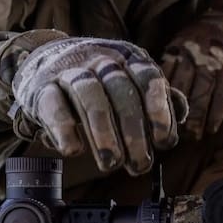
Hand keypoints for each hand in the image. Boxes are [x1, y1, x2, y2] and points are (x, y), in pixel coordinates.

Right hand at [9, 37, 187, 174]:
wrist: (45, 62)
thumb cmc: (97, 80)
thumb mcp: (129, 81)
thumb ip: (155, 97)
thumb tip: (181, 113)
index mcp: (127, 57)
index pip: (148, 78)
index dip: (159, 110)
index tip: (164, 142)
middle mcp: (100, 59)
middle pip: (120, 91)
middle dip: (133, 132)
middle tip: (139, 165)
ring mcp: (69, 70)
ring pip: (89, 95)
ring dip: (103, 133)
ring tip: (112, 164)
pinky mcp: (41, 87)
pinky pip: (53, 105)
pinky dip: (64, 128)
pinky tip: (74, 150)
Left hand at [159, 0, 222, 140]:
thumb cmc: (202, 35)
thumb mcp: (180, 42)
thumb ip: (168, 64)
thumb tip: (149, 91)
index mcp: (177, 50)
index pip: (164, 79)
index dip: (158, 100)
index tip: (153, 119)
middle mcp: (194, 57)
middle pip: (182, 90)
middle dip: (176, 114)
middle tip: (171, 134)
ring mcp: (214, 64)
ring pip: (202, 95)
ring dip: (197, 118)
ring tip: (192, 136)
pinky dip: (217, 113)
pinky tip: (211, 128)